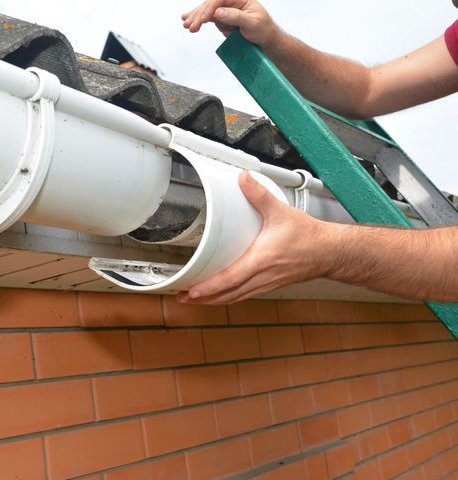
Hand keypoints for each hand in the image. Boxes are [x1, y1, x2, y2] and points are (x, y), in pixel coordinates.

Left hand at [177, 171, 335, 304]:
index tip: (191, 291)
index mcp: (261, 261)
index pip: (230, 279)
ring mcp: (265, 284)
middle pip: (227, 295)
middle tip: (182, 298)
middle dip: (204, 298)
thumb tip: (243, 179)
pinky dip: (228, 297)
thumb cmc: (308, 236)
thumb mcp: (280, 211)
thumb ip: (259, 195)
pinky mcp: (269, 285)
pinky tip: (219, 295)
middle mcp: (262, 277)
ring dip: (214, 300)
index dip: (209, 287)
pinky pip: (244, 295)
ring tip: (194, 299)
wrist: (330, 251)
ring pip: (235, 298)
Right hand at [181, 0, 278, 46]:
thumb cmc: (263, 29)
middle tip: (190, 26)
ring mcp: (225, 9)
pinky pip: (207, 17)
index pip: (219, 0)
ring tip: (186, 25)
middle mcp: (231, 1)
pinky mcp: (221, 18)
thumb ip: (235, 16)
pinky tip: (187, 20)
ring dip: (195, 18)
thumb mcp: (252, 23)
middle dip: (199, 15)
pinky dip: (197, 19)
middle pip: (210, 4)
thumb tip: (218, 13)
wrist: (265, 38)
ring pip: (206, 10)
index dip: (209, 9)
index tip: (203, 20)